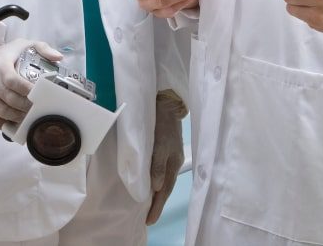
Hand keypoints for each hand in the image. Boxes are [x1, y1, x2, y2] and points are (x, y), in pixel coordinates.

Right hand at [0, 39, 62, 128]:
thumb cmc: (4, 55)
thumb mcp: (21, 45)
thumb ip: (41, 47)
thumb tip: (58, 57)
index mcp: (2, 67)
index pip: (13, 81)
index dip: (27, 90)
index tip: (40, 94)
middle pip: (11, 100)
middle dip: (28, 106)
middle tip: (41, 107)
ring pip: (4, 112)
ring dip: (20, 116)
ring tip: (32, 115)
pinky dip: (9, 124)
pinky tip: (20, 121)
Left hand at [147, 93, 185, 223]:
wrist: (166, 103)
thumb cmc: (162, 123)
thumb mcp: (160, 145)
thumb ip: (158, 166)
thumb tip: (157, 188)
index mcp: (173, 164)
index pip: (164, 190)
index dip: (157, 205)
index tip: (150, 220)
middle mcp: (173, 163)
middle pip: (165, 188)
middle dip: (157, 204)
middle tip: (149, 219)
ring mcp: (170, 156)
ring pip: (164, 180)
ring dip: (157, 194)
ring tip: (150, 206)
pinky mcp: (166, 149)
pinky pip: (162, 171)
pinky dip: (157, 181)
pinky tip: (152, 184)